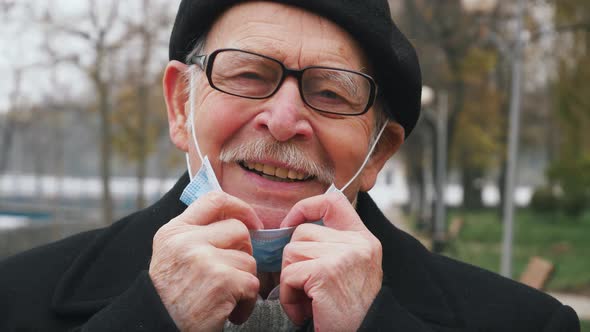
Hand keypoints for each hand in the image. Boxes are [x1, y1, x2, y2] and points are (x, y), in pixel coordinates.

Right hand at [149, 192, 262, 330]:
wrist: (158, 328)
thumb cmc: (171, 297)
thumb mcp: (171, 255)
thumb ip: (195, 234)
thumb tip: (235, 218)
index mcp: (174, 231)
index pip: (214, 199)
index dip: (240, 208)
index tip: (252, 223)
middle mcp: (186, 241)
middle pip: (239, 230)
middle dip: (244, 253)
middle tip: (233, 274)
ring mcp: (204, 260)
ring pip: (248, 260)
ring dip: (244, 283)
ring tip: (226, 298)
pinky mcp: (221, 281)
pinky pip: (252, 284)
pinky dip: (247, 302)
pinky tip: (231, 312)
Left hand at [279, 191, 382, 331]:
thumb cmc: (352, 309)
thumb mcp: (352, 267)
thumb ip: (333, 245)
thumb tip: (293, 229)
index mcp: (363, 238)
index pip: (333, 201)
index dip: (306, 207)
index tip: (291, 225)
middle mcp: (357, 243)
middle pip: (301, 232)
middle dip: (294, 260)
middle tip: (304, 286)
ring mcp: (342, 256)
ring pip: (291, 252)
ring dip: (290, 280)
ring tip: (306, 300)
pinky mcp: (326, 273)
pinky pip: (288, 275)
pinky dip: (288, 297)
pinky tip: (303, 311)